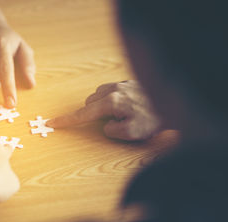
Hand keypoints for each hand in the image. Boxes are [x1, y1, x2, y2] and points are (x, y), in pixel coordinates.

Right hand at [47, 81, 161, 140]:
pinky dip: (110, 98)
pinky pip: (111, 89)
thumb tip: (106, 125)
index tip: (53, 122)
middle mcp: (114, 90)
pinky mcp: (129, 82)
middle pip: (90, 102)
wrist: (175, 102)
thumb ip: (112, 130)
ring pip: (99, 94)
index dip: (67, 120)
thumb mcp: (131, 133)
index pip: (83, 113)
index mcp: (111, 102)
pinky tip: (125, 106)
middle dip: (91, 113)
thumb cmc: (154, 119)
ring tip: (117, 115)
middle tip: (108, 123)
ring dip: (101, 105)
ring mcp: (122, 83)